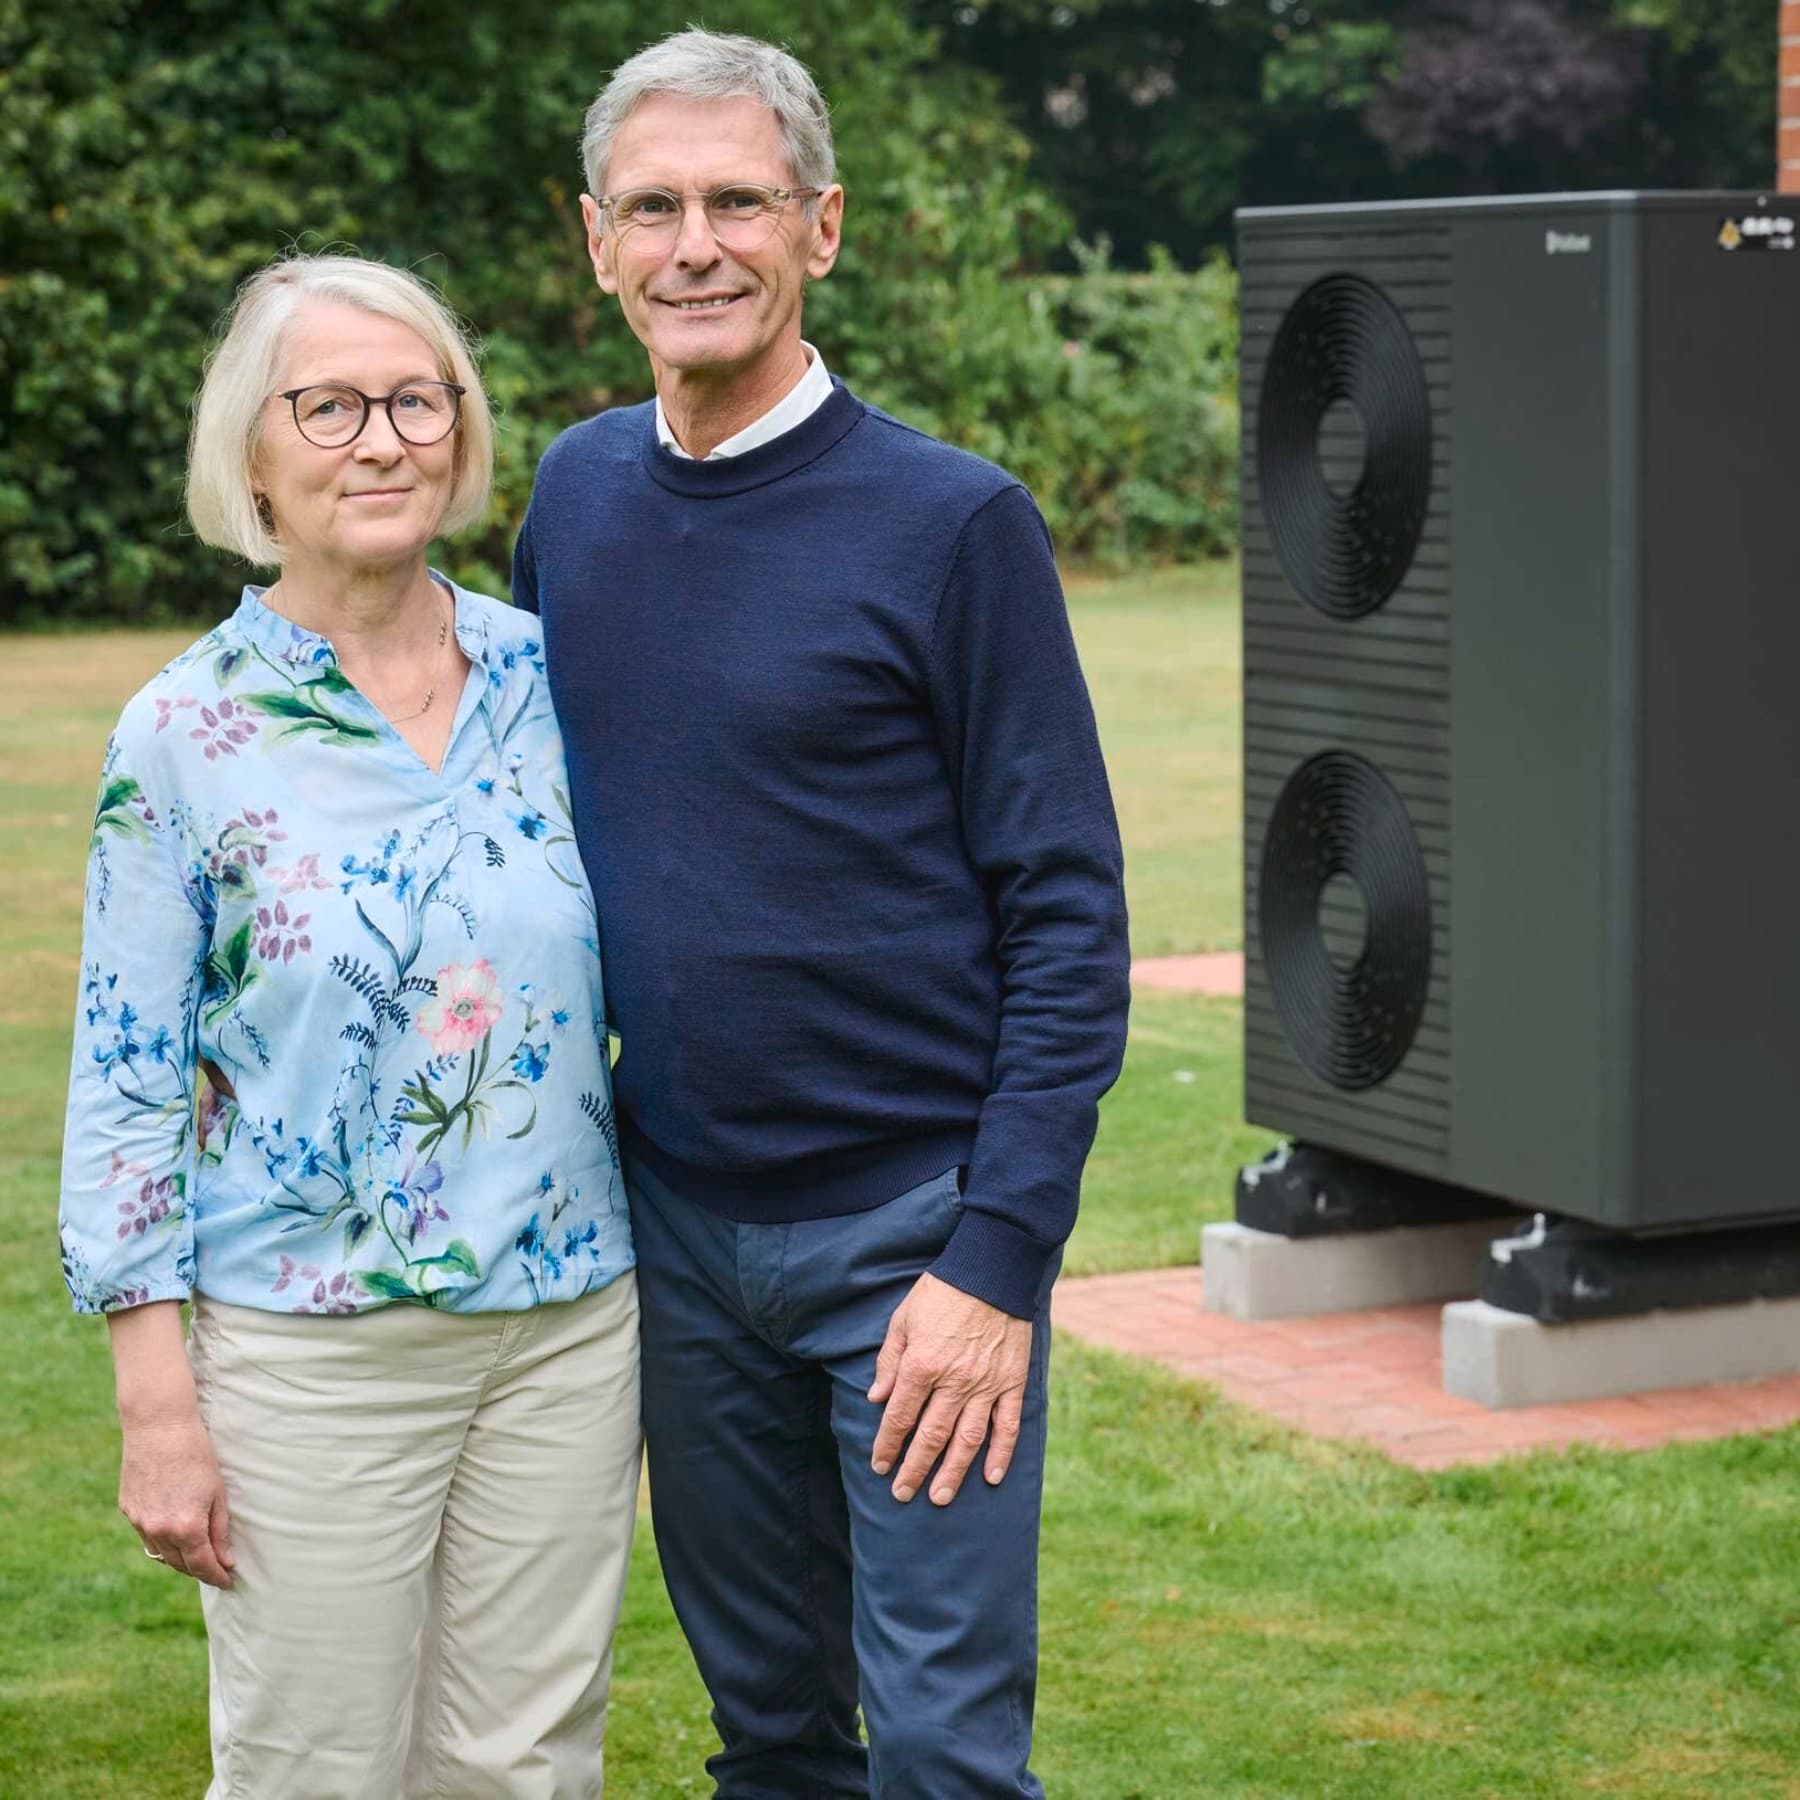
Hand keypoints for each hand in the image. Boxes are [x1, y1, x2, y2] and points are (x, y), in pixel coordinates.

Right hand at [120, 1416, 235, 1588]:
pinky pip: (146, 1536)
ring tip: (196, 1556)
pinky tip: (174, 1535)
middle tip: (216, 1571)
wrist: (159, 1427)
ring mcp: (140, 1522)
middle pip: (180, 1564)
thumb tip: (226, 1560)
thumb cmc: (196, 1454)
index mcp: (186, 1527)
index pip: (203, 1565)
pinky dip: (161, 1541)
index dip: (217, 1576)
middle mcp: (159, 1530)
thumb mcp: (217, 1492)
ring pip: (161, 1554)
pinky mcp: (128, 1511)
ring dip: (179, 1558)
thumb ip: (220, 1530)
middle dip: (199, 1570)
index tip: (228, 1581)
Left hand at [868, 1272, 1032, 1506]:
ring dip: (953, 1472)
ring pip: (968, 1440)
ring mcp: (987, 1385)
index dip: (888, 1444)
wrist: (992, 1269)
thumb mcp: (903, 1319)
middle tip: (903, 1495)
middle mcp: (954, 1381)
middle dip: (915, 1469)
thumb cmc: (942, 1291)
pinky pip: (1008, 1425)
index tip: (880, 1465)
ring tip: (940, 1497)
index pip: (900, 1417)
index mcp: (922, 1365)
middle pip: (931, 1437)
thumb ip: (890, 1361)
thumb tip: (877, 1399)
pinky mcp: (1012, 1382)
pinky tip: (991, 1477)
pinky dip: (1001, 1454)